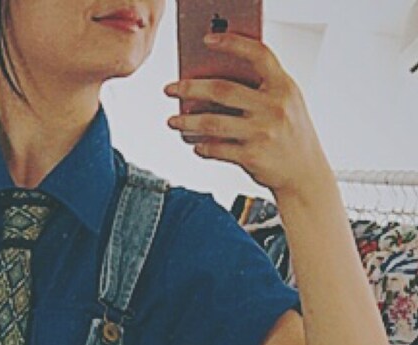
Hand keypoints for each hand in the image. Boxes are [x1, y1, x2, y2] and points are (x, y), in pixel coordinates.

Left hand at [163, 31, 330, 197]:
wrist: (305, 173)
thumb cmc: (290, 135)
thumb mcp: (286, 103)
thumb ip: (261, 89)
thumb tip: (214, 85)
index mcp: (283, 86)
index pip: (258, 54)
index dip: (232, 43)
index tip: (207, 41)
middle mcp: (273, 106)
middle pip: (222, 90)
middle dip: (190, 88)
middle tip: (170, 89)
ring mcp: (262, 132)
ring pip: (212, 122)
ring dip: (187, 121)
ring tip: (172, 121)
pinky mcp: (252, 156)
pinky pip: (217, 149)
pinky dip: (202, 147)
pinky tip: (195, 144)